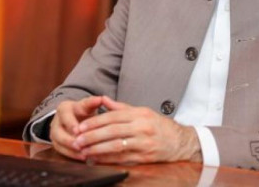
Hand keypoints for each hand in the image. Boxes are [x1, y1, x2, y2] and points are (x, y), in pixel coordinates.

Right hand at [49, 96, 103, 160]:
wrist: (77, 118)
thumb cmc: (84, 111)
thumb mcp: (88, 105)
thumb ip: (93, 102)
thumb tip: (101, 98)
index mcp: (63, 108)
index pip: (65, 115)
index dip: (71, 123)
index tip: (78, 130)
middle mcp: (56, 120)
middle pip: (58, 132)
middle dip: (69, 140)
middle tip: (79, 145)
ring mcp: (54, 133)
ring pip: (59, 142)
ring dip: (71, 149)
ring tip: (83, 153)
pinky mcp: (56, 143)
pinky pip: (61, 151)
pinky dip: (72, 155)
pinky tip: (83, 157)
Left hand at [73, 96, 201, 163]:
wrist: (180, 142)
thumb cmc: (159, 125)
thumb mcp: (143, 111)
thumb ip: (121, 107)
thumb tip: (102, 99)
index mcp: (140, 114)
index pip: (113, 116)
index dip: (95, 122)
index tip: (80, 126)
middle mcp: (142, 128)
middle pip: (112, 131)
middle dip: (92, 136)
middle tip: (77, 140)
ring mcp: (144, 143)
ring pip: (116, 146)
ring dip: (97, 149)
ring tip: (83, 151)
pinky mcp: (145, 157)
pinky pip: (122, 159)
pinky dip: (107, 160)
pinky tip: (96, 159)